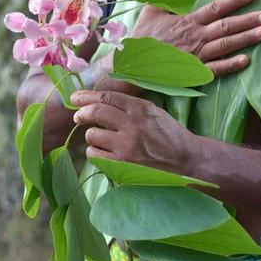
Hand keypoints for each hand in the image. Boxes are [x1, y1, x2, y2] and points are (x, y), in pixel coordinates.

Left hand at [71, 90, 193, 174]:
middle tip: (78, 116)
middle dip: (81, 113)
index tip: (75, 97)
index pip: (106, 97)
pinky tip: (103, 150)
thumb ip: (128, 105)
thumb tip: (100, 100)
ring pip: (92, 135)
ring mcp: (127, 146)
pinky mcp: (123, 165)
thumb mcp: (151, 110)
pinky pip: (95, 154)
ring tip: (99, 136)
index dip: (87, 96)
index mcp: (139, 108)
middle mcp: (132, 125)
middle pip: (95, 113)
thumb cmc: (167, 132)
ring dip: (91, 134)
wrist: (185, 158)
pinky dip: (95, 151)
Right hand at [131, 0, 260, 76]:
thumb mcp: (153, 8)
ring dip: (245, 40)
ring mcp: (196, 55)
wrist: (133, 62)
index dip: (233, 0)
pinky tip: (246, 60)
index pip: (214, 8)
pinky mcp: (193, 71)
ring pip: (225, 46)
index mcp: (187, 20)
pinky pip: (215, 69)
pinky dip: (230, 65)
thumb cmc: (143, 35)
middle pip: (225, 27)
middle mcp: (195, 36)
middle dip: (248, 20)